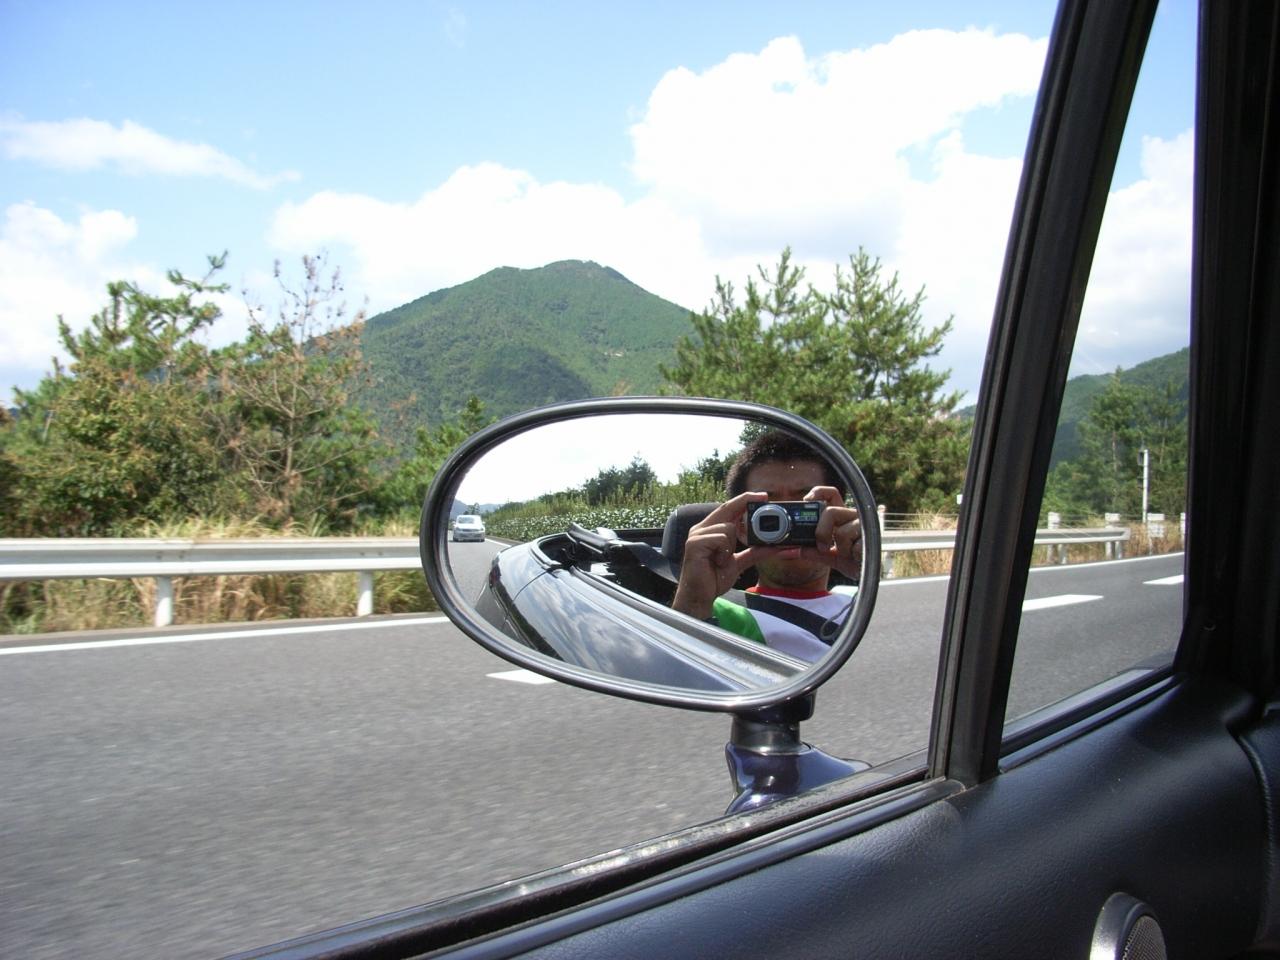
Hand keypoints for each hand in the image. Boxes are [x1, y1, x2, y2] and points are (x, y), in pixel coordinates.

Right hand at [671, 491, 769, 619]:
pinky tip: (716, 562)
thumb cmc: (713, 579)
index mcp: (711, 530)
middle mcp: (702, 528)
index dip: (745, 499)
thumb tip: (777, 547)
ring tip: (721, 560)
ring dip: (731, 546)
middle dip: (746, 503)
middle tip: (764, 499)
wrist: (699, 597)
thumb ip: (755, 553)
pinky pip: (721, 538)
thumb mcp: (739, 563)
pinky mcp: (695, 543)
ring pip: (728, 527)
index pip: (729, 508)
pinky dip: (724, 552)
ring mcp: (697, 534)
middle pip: (727, 508)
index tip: (763, 496)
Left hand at [797, 486, 862, 581]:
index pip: (831, 494)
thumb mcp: (828, 556)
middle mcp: (852, 516)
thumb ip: (811, 551)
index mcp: (841, 517)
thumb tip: (788, 550)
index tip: (806, 500)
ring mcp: (863, 525)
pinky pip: (855, 547)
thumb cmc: (851, 561)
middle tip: (822, 547)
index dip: (818, 492)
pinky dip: (852, 556)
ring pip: (841, 532)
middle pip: (831, 512)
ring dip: (841, 549)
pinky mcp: (872, 538)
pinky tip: (858, 557)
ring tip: (848, 554)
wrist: (870, 574)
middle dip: (821, 532)